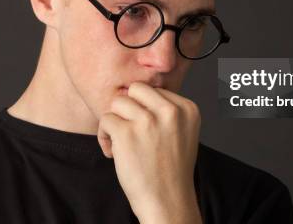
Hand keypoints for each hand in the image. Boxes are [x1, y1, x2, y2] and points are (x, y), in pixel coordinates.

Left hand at [97, 82, 201, 223]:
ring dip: (115, 122)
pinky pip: (105, 119)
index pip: (154, 90)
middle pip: (136, 89)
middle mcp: (170, 110)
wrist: (168, 202)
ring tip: (121, 143)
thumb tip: (135, 93)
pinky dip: (104, 136)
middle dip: (129, 109)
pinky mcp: (127, 132)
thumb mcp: (182, 132)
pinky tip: (114, 152)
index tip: (146, 132)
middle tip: (130, 132)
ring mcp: (148, 120)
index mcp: (187, 108)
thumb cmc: (170, 170)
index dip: (144, 110)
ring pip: (118, 102)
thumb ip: (166, 111)